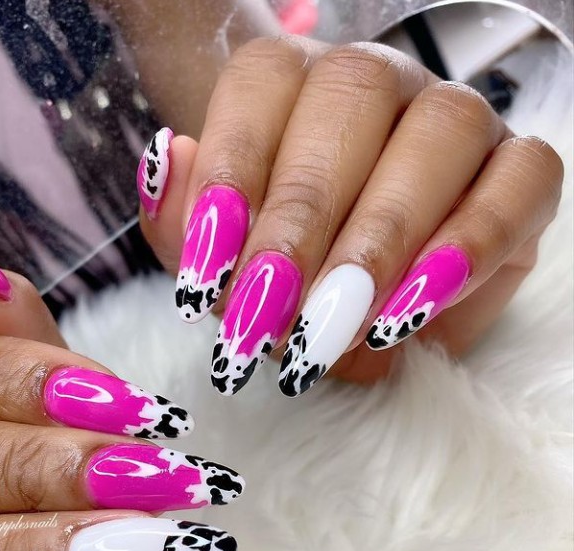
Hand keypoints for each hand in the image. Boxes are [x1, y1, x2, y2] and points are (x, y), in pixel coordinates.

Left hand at [138, 38, 563, 392]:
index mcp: (292, 81)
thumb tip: (168, 158)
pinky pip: (521, 183)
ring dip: (381, 240)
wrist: (354, 289)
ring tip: (332, 330)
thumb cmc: (278, 265)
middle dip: (301, 224)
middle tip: (265, 319)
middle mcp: (377, 82)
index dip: (230, 176)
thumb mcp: (216, 259)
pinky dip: (467, 250)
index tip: (203, 278)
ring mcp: (456, 117)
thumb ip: (181, 218)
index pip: (260, 88)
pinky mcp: (521, 170)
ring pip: (440, 134)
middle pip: (349, 105)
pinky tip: (406, 315)